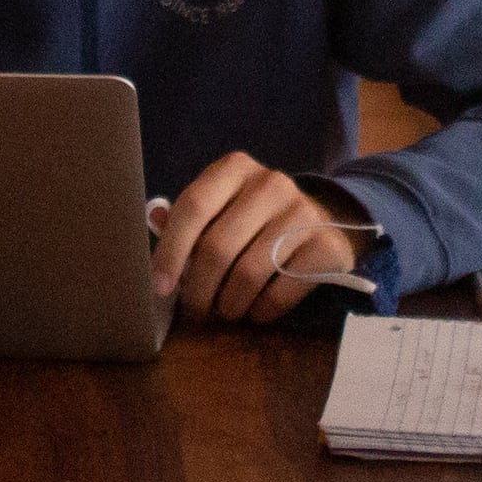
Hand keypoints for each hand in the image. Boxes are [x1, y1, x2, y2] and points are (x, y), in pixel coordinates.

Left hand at [152, 151, 359, 327]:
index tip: (160, 287)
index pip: (193, 207)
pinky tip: (256, 312)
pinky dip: (261, 311)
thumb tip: (154, 221)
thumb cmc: (258, 219)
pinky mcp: (326, 246)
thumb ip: (191, 218)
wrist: (327, 222)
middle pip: (217, 247)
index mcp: (235, 168)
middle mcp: (270, 183)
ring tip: (225, 312)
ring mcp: (302, 213)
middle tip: (196, 310)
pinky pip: (281, 292)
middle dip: (199, 289)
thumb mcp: (224, 206)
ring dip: (228, 305)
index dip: (171, 251)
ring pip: (247, 274)